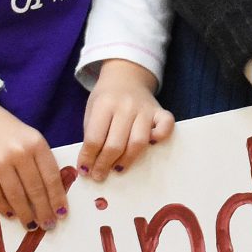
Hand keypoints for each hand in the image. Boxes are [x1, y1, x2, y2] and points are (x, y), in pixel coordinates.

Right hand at [0, 98, 65, 228]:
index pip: (51, 177)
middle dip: (44, 211)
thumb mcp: (29, 138)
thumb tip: (53, 194)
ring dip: (26, 214)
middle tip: (48, 225)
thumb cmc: (5, 131)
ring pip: (17, 196)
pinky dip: (4, 208)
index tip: (61, 213)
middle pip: (36, 190)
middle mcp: (19, 153)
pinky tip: (11, 214)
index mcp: (36, 144)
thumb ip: (41, 161)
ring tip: (31, 224)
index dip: (58, 198)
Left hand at [79, 60, 174, 178]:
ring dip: (127, 160)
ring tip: (117, 169)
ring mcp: (145, 109)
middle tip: (99, 175)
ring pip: (138, 142)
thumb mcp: (91, 111)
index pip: (94, 138)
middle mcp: (126, 106)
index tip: (85, 171)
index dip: (88, 158)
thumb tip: (90, 164)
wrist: (125, 75)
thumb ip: (91, 134)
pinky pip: (166, 127)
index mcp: (104, 105)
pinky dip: (161, 138)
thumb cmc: (105, 98)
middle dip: (104, 164)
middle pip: (116, 144)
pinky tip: (151, 146)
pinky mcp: (160, 112)